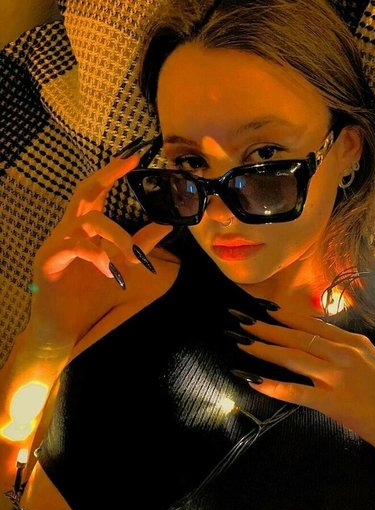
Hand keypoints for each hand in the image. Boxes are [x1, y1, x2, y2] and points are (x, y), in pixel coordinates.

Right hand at [30, 153, 174, 347]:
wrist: (64, 327)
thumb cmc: (90, 296)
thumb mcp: (123, 266)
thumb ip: (141, 243)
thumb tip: (167, 224)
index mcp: (85, 228)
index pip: (96, 191)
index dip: (112, 172)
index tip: (133, 157)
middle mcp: (70, 229)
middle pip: (84, 192)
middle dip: (107, 175)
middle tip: (129, 163)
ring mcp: (57, 243)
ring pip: (88, 220)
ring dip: (116, 234)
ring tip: (131, 255)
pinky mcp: (48, 261)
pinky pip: (74, 246)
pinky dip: (96, 255)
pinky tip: (108, 271)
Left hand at [233, 306, 374, 467]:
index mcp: (357, 343)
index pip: (315, 325)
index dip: (287, 317)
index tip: (266, 310)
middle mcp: (344, 354)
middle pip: (297, 337)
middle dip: (267, 328)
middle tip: (242, 320)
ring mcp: (338, 377)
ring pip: (293, 358)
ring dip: (264, 349)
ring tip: (241, 342)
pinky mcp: (334, 402)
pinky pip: (298, 392)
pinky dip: (274, 387)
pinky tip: (254, 381)